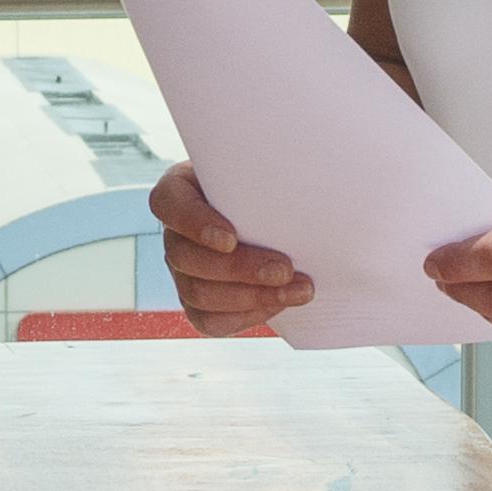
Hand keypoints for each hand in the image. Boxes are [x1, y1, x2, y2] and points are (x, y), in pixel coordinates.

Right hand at [156, 163, 313, 337]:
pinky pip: (208, 319)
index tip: (231, 238)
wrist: (279, 220)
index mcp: (183, 191)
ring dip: (251, 296)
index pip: (168, 203)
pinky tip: (278, 303)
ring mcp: (183, 271)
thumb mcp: (271, 171)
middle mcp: (175, 233)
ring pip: (198, 292)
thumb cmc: (274, 186)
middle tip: (285, 269)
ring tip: (297, 290)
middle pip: (185, 256)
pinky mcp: (196, 303)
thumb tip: (323, 183)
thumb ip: (277, 175)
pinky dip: (246, 315)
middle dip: (239, 268)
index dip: (193, 224)